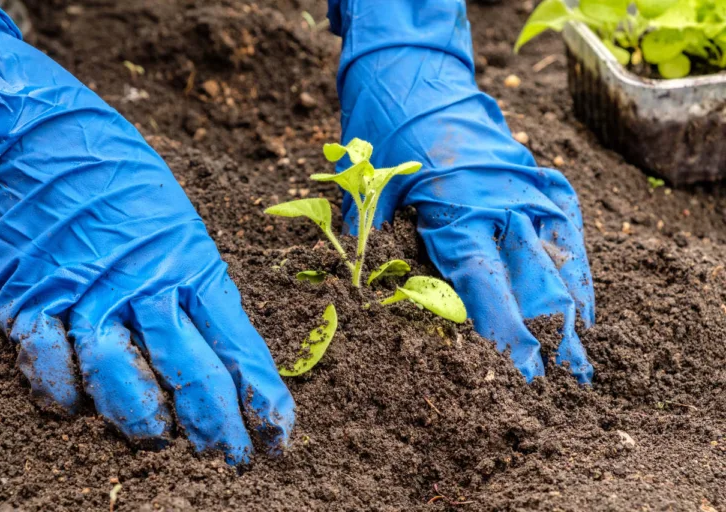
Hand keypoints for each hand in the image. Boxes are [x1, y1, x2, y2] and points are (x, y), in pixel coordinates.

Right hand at [0, 1, 293, 461]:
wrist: (48, 139)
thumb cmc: (127, 187)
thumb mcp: (184, 231)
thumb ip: (201, 292)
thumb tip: (228, 356)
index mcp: (192, 267)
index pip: (239, 344)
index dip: (261, 396)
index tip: (278, 435)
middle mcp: (146, 284)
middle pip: (190, 369)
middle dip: (216, 425)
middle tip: (231, 460)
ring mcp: (88, 291)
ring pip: (122, 373)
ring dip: (143, 417)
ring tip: (159, 441)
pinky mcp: (34, 294)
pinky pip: (48, 356)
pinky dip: (62, 388)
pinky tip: (75, 411)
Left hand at [327, 0, 593, 382]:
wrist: (416, 74)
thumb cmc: (388, 130)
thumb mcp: (371, 185)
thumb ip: (375, 239)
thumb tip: (367, 293)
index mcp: (459, 209)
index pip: (485, 283)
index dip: (506, 329)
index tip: (525, 367)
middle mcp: (502, 202)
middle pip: (534, 278)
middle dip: (552, 329)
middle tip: (568, 374)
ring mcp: (526, 186)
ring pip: (561, 251)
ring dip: (574, 300)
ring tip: (586, 343)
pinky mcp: (537, 174)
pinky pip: (568, 221)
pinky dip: (577, 257)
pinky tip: (583, 289)